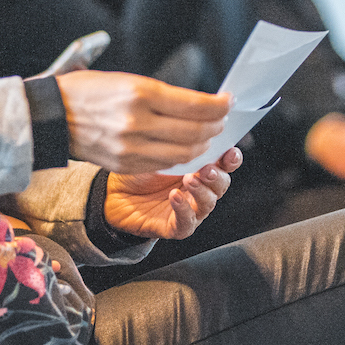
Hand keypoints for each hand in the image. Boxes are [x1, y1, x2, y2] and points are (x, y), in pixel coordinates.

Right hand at [56, 70, 229, 173]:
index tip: (227, 101)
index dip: (219, 105)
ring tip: (206, 135)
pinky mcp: (125, 164)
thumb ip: (163, 95)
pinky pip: (164, 163)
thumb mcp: (127, 80)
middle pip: (195, 131)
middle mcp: (137, 121)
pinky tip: (184, 147)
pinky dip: (181, 156)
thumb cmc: (88, 91)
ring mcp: (131, 147)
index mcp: (139, 93)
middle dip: (216, 125)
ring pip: (185, 153)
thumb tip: (198, 105)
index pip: (196, 105)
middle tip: (221, 119)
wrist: (53, 115)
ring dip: (203, 145)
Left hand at [105, 147, 241, 238]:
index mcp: (199, 167)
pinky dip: (184, 209)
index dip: (231, 158)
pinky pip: (187, 221)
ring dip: (202, 191)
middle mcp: (198, 189)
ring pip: (208, 203)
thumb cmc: (137, 169)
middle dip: (218, 175)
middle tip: (209, 167)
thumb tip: (192, 118)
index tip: (230, 152)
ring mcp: (190, 209)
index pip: (224, 163)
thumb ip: (178, 139)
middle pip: (221, 184)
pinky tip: (175, 196)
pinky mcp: (175, 227)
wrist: (113, 194)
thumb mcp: (156, 148)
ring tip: (190, 179)